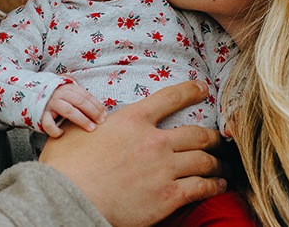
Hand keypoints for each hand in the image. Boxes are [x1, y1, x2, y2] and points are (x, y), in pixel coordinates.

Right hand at [39, 81, 225, 226]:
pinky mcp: (168, 196)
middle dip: (212, 137)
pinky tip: (217, 186)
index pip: (170, 98)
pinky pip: (200, 187)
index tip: (202, 89)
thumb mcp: (74, 132)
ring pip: (203, 161)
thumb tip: (92, 118)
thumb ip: (89, 121)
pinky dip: (213, 186)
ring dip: (217, 163)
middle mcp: (153, 141)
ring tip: (222, 167)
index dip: (190, 91)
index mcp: (132, 120)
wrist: (69, 199)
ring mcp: (164, 169)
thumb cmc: (66, 169)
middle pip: (196, 133)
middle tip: (218, 140)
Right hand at [42, 83, 105, 136]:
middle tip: (101, 122)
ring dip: (81, 120)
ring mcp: (50, 103)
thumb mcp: (66, 92)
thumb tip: (99, 110)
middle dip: (92, 112)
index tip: (104, 115)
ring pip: (69, 110)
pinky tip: (62, 134)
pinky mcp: (41, 114)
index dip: (96, 105)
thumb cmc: (54, 98)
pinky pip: (48, 123)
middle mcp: (59, 94)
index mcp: (67, 88)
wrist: (29, 95)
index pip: (85, 95)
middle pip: (80, 101)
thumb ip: (78, 96)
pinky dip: (55, 130)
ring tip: (91, 128)